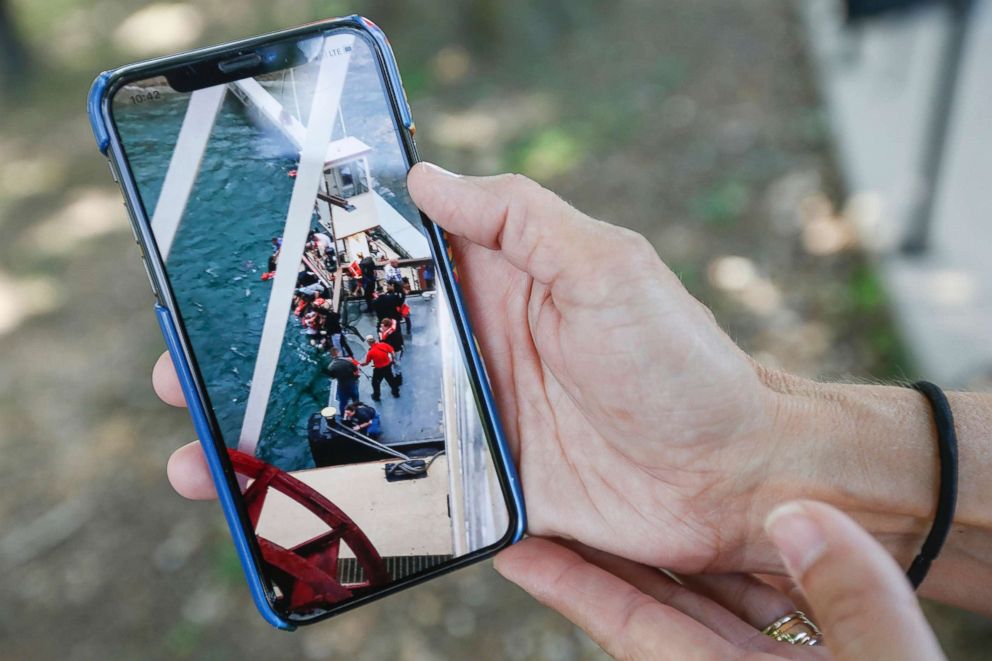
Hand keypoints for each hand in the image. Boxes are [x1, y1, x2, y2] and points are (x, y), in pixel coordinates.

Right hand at [156, 164, 798, 573]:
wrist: (731, 474)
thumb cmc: (682, 363)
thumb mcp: (607, 266)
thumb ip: (519, 217)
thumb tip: (428, 172)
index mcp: (492, 284)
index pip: (383, 260)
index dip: (310, 263)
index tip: (237, 273)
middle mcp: (470, 351)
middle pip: (348, 347)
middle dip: (267, 357)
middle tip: (186, 369)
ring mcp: (471, 422)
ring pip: (355, 423)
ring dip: (280, 435)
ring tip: (205, 454)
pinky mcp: (484, 486)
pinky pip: (399, 490)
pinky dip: (341, 498)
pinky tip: (282, 507)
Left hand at [495, 501, 945, 659]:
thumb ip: (851, 601)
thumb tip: (799, 520)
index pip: (632, 628)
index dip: (571, 584)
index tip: (519, 545)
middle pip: (650, 611)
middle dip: (608, 557)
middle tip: (563, 499)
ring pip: (699, 606)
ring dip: (670, 559)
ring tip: (631, 500)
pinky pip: (749, 612)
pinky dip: (734, 576)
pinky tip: (727, 537)